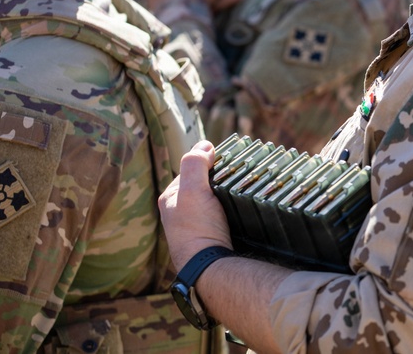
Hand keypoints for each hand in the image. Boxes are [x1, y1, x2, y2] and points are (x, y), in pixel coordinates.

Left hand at [158, 140, 232, 272]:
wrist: (210, 267)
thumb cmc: (198, 229)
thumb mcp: (192, 190)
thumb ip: (194, 164)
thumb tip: (205, 145)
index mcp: (170, 199)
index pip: (190, 170)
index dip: (208, 162)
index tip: (227, 161)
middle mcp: (179, 213)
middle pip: (203, 185)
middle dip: (219, 179)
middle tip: (238, 176)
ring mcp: (195, 227)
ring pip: (214, 201)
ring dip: (227, 195)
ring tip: (242, 191)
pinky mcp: (211, 238)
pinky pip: (222, 216)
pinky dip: (231, 210)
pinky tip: (240, 210)